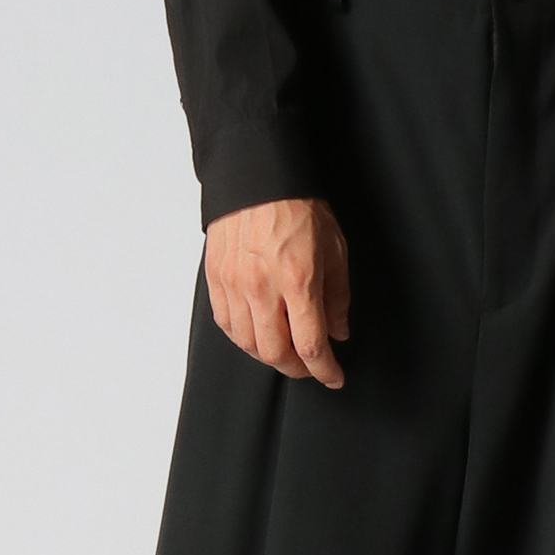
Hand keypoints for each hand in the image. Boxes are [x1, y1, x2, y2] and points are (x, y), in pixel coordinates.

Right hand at [203, 197, 350, 386]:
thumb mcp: (335, 249)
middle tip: (310, 367)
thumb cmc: (298, 207)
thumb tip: (338, 331)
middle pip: (275, 353)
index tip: (334, 377)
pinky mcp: (216, 278)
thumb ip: (337, 297)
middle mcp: (262, 288)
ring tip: (285, 353)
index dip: (324, 370)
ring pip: (247, 343)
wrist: (259, 177)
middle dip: (297, 369)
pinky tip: (257, 333)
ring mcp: (234, 284)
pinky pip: (226, 323)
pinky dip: (243, 338)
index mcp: (298, 280)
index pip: (311, 345)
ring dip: (269, 356)